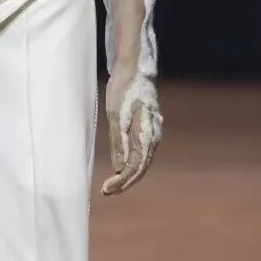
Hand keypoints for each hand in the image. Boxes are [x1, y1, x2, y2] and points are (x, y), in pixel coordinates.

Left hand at [101, 71, 161, 195]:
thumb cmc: (124, 89)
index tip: (106, 189)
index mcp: (147, 134)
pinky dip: (131, 163)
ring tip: (112, 185)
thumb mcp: (116, 115)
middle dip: (124, 182)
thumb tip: (119, 168)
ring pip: (142, 161)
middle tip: (107, 191)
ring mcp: (153, 132)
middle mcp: (154, 136)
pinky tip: (121, 168)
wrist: (134, 69)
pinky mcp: (148, 128)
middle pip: (141, 167)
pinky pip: (141, 152)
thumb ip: (118, 142)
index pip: (136, 167)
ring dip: (128, 174)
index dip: (122, 181)